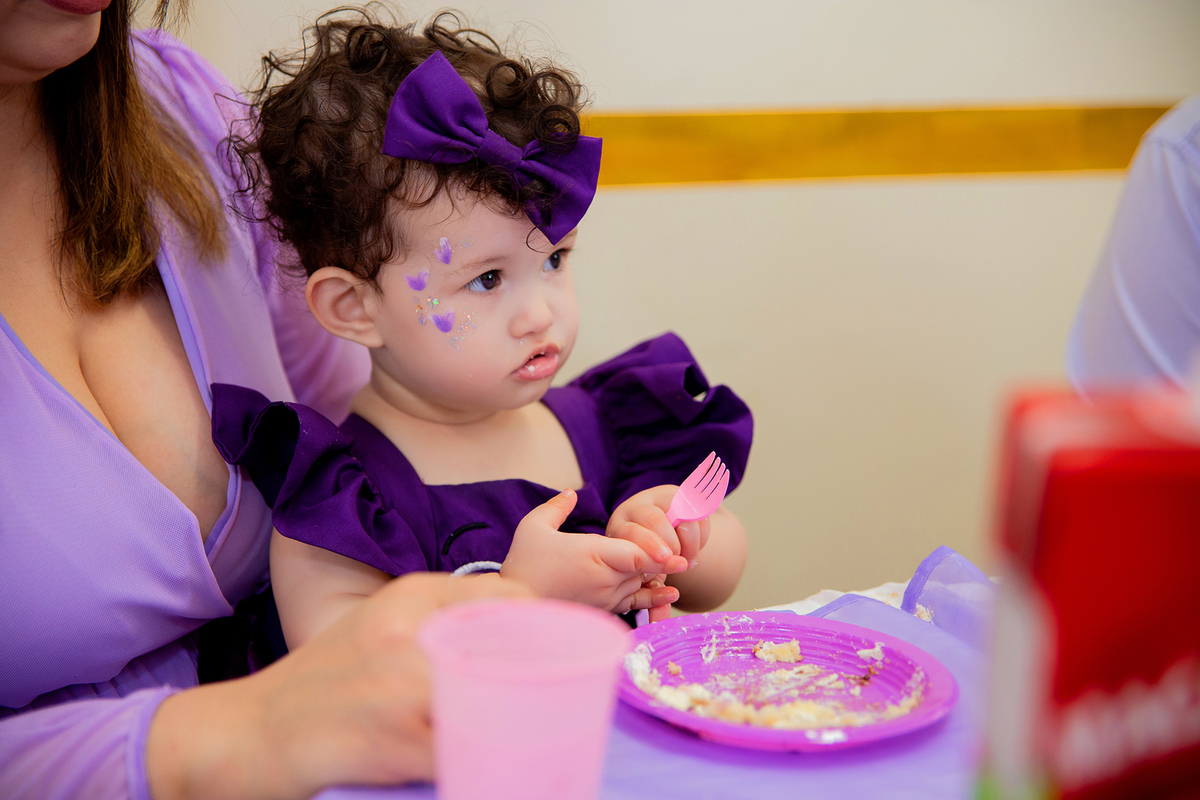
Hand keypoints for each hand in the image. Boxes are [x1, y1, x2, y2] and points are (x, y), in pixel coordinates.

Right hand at [147, 572, 532, 799]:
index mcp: (412, 594)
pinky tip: (492, 769)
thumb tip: (518, 641)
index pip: (514, 598)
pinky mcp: (395, 737)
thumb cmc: (322, 685)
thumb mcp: (379, 628)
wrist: (244, 732)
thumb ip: (437, 623)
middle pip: (519, 645)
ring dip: (522, 724)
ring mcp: (403, 683)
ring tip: (534, 739)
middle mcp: (411, 628)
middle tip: (560, 704)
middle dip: (547, 677)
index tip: (563, 656)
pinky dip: (487, 763)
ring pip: (500, 700)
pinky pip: (467, 751)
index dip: (550, 629)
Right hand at [500, 490, 680, 612]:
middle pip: (645, 566)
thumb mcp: (533, 528)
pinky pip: (635, 602)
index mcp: (593, 555)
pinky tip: (670, 591)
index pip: (636, 554)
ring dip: (658, 573)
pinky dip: (653, 597)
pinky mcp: (603, 609)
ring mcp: (606, 596)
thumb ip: (556, 508)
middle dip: (665, 558)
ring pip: (641, 581)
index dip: (658, 552)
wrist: (517, 605)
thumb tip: (570, 493)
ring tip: (683, 563)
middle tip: (688, 548)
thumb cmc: (524, 565)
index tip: (677, 550)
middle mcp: (605, 578)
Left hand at [608, 487, 713, 621]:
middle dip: (673, 543)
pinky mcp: (685, 496)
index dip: (651, 548)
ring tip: (689, 559)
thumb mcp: (644, 577)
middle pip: (655, 519)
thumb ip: (651, 598)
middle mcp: (637, 508)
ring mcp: (662, 499)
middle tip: (682, 563)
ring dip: (690, 540)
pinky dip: (701, 533)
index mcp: (620, 527)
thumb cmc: (645, 561)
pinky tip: (695, 546)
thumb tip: (658, 623)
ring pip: (680, 512)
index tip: (669, 563)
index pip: (633, 532)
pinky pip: (699, 512)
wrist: (659, 535)